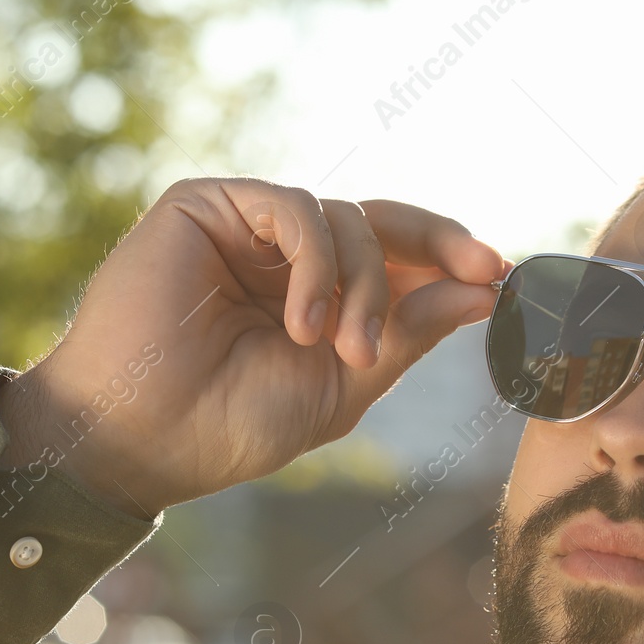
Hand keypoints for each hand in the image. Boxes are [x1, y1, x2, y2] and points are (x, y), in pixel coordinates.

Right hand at [0, 177, 508, 516]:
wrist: (142, 438)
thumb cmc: (231, 423)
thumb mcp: (344, 384)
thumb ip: (407, 333)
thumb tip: (483, 290)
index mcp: (315, 295)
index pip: (394, 254)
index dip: (448, 255)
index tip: (502, 274)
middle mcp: (283, 255)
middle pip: (381, 220)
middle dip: (439, 244)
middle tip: (481, 273)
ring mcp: (245, 227)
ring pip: (345, 217)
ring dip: (364, 284)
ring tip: (343, 350)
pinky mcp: (206, 205)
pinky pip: (295, 207)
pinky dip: (317, 262)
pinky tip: (303, 321)